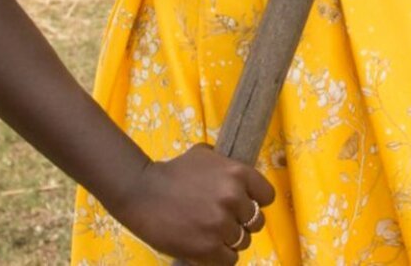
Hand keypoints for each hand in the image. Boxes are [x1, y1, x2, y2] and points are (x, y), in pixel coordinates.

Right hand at [109, 145, 274, 263]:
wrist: (142, 192)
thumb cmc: (172, 172)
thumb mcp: (203, 156)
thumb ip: (226, 166)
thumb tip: (241, 178)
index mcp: (237, 173)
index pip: (267, 196)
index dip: (256, 201)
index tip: (243, 205)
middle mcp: (234, 198)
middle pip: (256, 221)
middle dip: (241, 222)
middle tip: (221, 220)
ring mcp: (222, 224)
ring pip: (243, 241)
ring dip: (229, 240)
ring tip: (210, 233)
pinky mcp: (209, 247)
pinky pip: (230, 259)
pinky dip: (220, 256)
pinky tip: (207, 246)